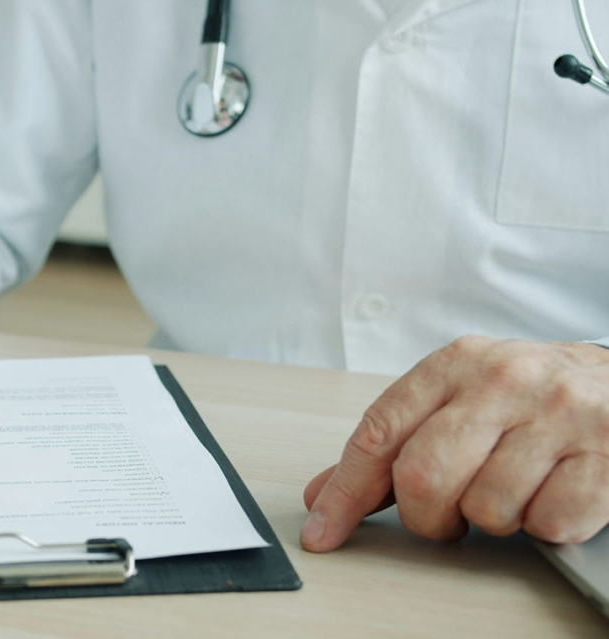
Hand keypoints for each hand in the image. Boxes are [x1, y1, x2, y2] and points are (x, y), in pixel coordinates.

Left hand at [301, 336, 608, 551]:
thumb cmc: (527, 398)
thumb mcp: (456, 399)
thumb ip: (392, 444)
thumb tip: (323, 494)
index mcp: (455, 363)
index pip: (378, 431)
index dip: (345, 490)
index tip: (322, 531)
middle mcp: (503, 381)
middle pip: (423, 476)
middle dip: (426, 516)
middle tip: (446, 515)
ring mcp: (558, 415)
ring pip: (485, 508)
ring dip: (492, 520)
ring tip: (511, 490)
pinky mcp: (605, 456)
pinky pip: (548, 524)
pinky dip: (544, 525)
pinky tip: (552, 492)